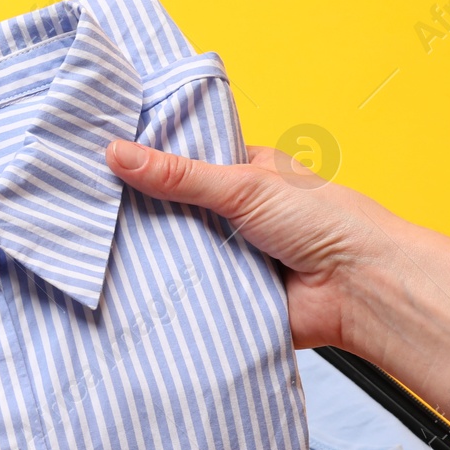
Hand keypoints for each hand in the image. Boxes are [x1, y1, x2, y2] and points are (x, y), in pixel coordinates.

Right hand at [105, 140, 404, 352]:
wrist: (360, 290)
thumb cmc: (326, 223)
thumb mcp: (244, 185)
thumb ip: (179, 176)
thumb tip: (118, 154)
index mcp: (246, 174)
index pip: (184, 162)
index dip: (146, 163)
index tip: (99, 160)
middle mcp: (236, 214)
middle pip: (173, 211)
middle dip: (141, 214)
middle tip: (89, 207)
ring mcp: (231, 255)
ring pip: (176, 252)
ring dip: (153, 255)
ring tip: (97, 247)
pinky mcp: (228, 295)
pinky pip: (187, 292)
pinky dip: (167, 292)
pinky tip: (127, 289)